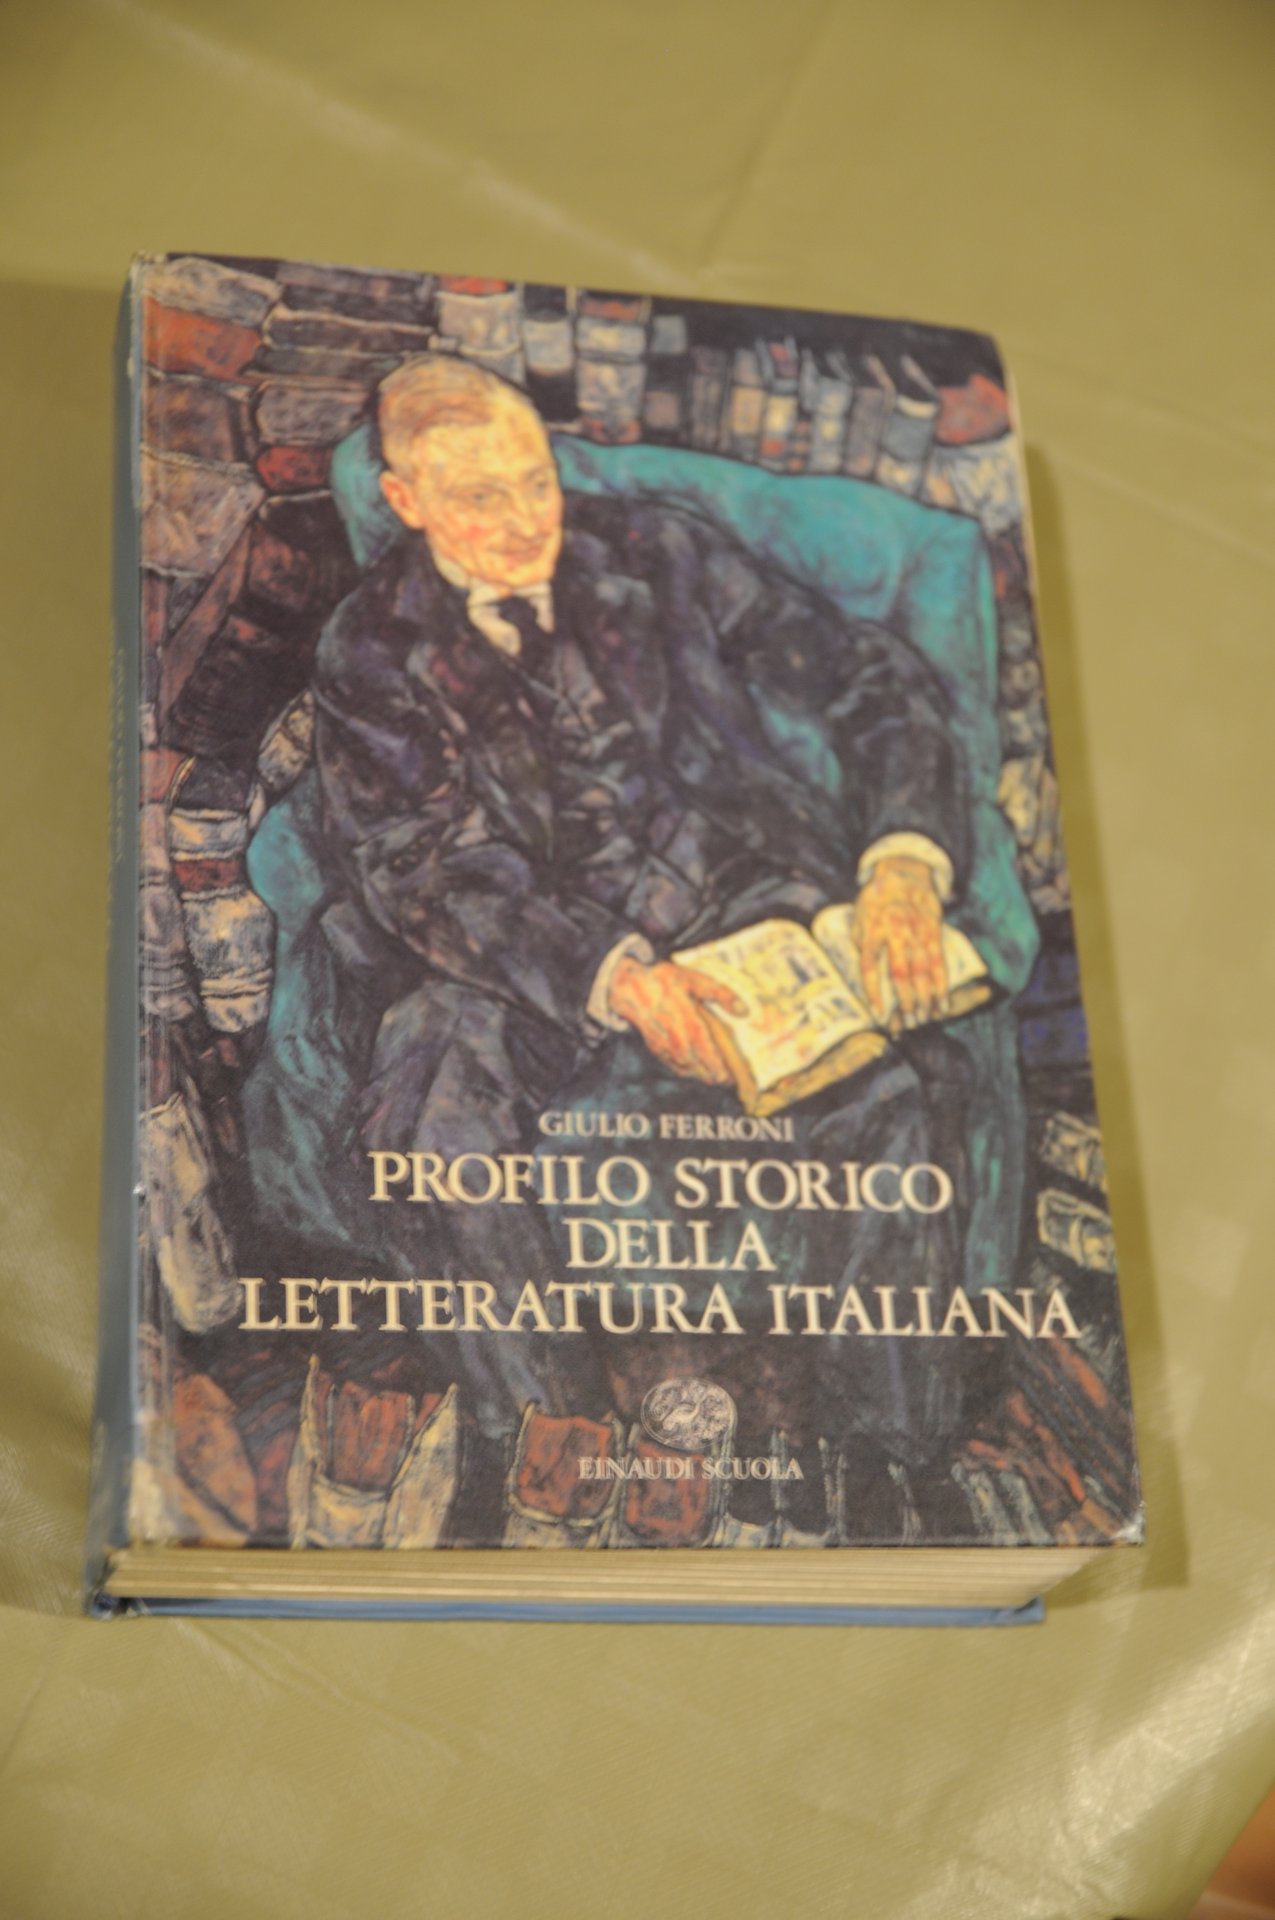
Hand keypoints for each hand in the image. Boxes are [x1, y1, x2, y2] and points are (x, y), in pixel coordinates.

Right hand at [607, 958, 745, 1085]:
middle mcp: (668, 1023)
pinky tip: (691, 1073)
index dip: (711, 1055)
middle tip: (723, 1080)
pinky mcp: (651, 1041)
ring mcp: (658, 1034)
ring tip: (711, 1079)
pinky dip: (679, 1069)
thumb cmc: (665, 979)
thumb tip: (744, 1011)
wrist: (628, 984)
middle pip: (689, 1052)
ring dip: (694, 1071)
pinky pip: (666, 1059)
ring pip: (677, 1059)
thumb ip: (719, 992)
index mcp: (680, 1006)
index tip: (724, 1070)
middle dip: (705, 1068)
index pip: (698, 1034)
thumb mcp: (692, 978)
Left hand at [852, 856, 949, 1027]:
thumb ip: (860, 943)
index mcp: (872, 930)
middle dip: (905, 1001)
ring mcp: (917, 932)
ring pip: (922, 971)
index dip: (872, 992)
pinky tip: (942, 1002)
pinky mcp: (934, 932)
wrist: (904, 873)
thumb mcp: (859, 917)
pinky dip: (942, 984)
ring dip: (925, 998)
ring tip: (925, 1019)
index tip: (878, 1014)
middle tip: (908, 1023)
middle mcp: (895, 932)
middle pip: (900, 972)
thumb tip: (860, 975)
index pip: (869, 965)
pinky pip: (939, 962)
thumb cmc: (876, 900)